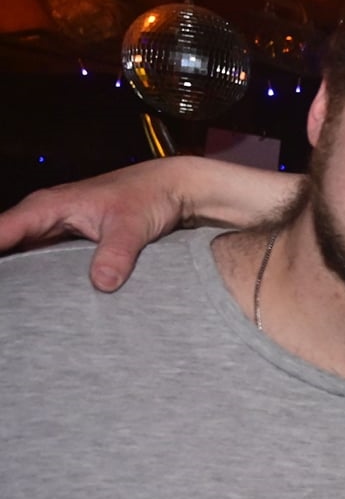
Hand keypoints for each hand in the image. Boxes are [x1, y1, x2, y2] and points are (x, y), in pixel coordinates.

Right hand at [0, 156, 301, 291]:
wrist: (174, 189)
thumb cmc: (150, 196)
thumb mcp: (132, 225)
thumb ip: (117, 253)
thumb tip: (102, 283)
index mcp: (47, 207)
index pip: (1, 231)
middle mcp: (44, 218)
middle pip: (6, 246)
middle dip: (4, 273)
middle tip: (6, 306)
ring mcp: (57, 231)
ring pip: (23, 256)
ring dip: (16, 277)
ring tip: (15, 309)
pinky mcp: (72, 244)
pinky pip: (44, 262)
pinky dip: (38, 278)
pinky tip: (37, 302)